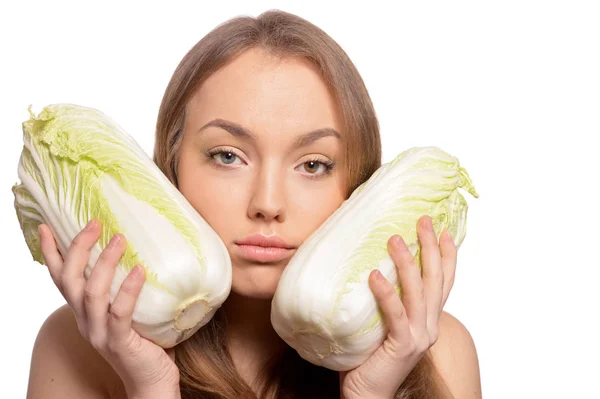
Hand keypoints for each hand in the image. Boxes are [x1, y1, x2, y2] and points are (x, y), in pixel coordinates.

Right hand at [39, 219, 180, 397]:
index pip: (61, 278)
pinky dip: (128, 290)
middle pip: (70, 280)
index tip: (46, 226)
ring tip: (120, 239)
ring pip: (92, 293)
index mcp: (84, 312)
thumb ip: (124, 289)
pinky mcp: (119, 342)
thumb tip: (139, 252)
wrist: (151, 381)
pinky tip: (139, 271)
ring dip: (104, 263)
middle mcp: (85, 321)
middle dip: (78, 248)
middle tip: (95, 223)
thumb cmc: (144, 341)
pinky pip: (120, 313)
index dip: (51, 253)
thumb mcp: (127, 312)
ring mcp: (100, 333)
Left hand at [339, 215, 456, 398]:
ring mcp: (417, 337)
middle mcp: (428, 326)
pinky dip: (386, 295)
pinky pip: (395, 316)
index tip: (444, 230)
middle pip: (435, 280)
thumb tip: (372, 267)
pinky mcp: (401, 347)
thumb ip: (388, 302)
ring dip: (408, 263)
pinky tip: (375, 276)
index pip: (443, 283)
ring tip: (395, 239)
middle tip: (424, 220)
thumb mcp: (384, 323)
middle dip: (431, 248)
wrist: (368, 393)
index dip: (447, 256)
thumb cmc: (371, 357)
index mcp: (427, 320)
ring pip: (417, 293)